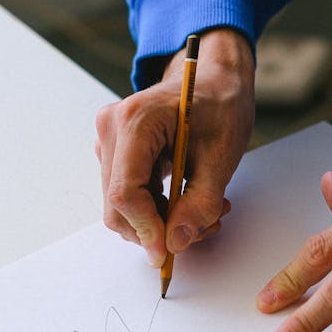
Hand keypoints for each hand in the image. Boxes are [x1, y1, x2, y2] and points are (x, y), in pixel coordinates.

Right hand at [95, 29, 254, 266]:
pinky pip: (127, 196)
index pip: (125, 192)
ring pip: (121, 206)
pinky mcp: (115, 153)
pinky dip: (156, 210)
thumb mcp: (222, 156)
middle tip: (201, 230)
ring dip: (160, 222)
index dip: (146, 229)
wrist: (213, 79)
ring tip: (204, 213)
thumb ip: (201, 204)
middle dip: (156, 229)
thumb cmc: (220, 105)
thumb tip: (176, 243)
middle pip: (117, 205)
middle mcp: (112, 128)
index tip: (169, 252)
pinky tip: (186, 202)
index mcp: (136, 120)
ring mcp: (109, 140)